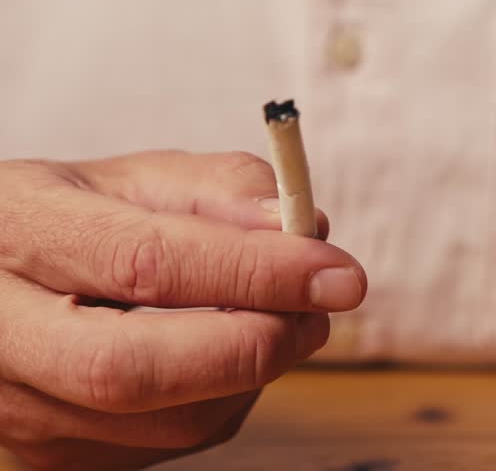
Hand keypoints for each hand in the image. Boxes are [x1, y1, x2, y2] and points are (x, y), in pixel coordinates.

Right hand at [0, 150, 366, 469]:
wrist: (2, 277)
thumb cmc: (78, 218)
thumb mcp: (136, 178)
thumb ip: (222, 189)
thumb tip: (306, 227)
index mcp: (23, 234)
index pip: (145, 263)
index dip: (254, 272)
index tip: (336, 273)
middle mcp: (5, 336)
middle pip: (137, 370)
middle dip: (255, 343)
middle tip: (317, 314)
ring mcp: (22, 410)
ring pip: (170, 421)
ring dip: (252, 373)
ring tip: (274, 322)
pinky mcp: (56, 457)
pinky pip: (174, 442)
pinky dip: (227, 397)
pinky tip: (225, 355)